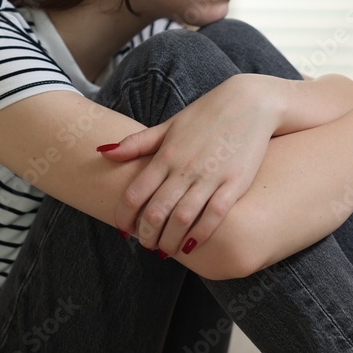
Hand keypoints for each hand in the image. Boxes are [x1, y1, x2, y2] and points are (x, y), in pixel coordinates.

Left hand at [98, 74, 275, 256]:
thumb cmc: (205, 115)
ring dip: (169, 240)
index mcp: (165, 155)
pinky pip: (214, 216)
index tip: (124, 230)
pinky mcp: (234, 183)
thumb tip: (103, 151)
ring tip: (164, 250)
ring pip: (182, 218)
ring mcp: (210, 176)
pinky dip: (200, 234)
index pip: (134, 194)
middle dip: (146, 235)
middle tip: (144, 245)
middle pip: (156, 212)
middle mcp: (184, 168)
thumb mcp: (168, 125)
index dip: (125, 217)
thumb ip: (137, 143)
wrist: (249, 103)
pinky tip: (192, 245)